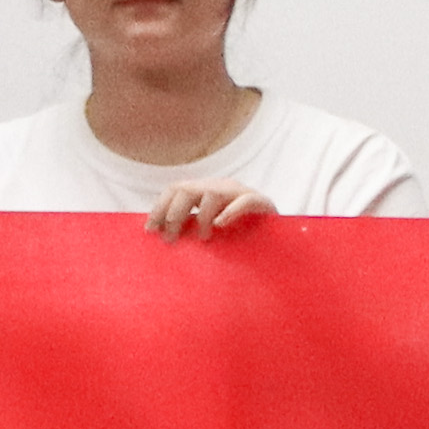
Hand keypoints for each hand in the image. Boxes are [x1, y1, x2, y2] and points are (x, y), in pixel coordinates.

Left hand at [146, 182, 272, 240]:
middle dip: (173, 214)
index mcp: (206, 190)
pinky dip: (230, 212)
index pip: (175, 189)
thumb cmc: (240, 238)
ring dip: (201, 217)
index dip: (159, 208)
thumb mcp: (208, 230)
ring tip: (203, 237)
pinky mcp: (262, 202)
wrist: (278, 242)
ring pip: (213, 194)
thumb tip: (156, 234)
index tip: (150, 230)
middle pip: (187, 189)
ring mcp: (242, 192)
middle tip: (171, 238)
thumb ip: (188, 227)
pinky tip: (221, 224)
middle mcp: (221, 186)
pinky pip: (244, 201)